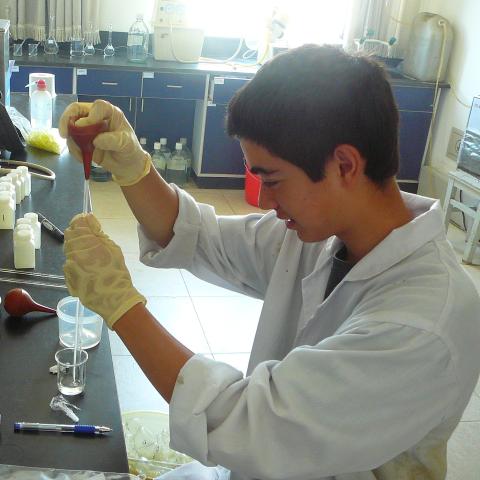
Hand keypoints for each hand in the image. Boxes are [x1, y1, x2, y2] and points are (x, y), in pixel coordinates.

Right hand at [59, 100, 151, 185]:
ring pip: (70, 127)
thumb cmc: (130, 149)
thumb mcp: (126, 144)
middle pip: (76, 110)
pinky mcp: (83, 141)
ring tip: (81, 154)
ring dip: (71, 140)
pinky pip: (72, 141)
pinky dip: (74, 150)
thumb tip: (95, 140)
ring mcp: (87, 128)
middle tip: (64, 135)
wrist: (128, 165)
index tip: (84, 128)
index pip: (97, 107)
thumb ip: (113, 140)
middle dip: (66, 121)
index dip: (89, 116)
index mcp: (110, 113)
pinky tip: (82, 158)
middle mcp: (96, 117)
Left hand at [63, 213, 145, 328]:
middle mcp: (74, 252)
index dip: (81, 222)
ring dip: (78, 250)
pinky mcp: (67, 277)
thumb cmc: (117, 272)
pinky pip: (69, 264)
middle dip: (79, 236)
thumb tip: (88, 218)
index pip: (77, 224)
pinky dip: (77, 263)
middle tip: (92, 242)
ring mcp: (69, 266)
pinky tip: (88, 270)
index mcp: (87, 243)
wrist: (113, 298)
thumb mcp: (113, 249)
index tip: (88, 223)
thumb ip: (98, 233)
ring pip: (69, 251)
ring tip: (92, 258)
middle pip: (70, 236)